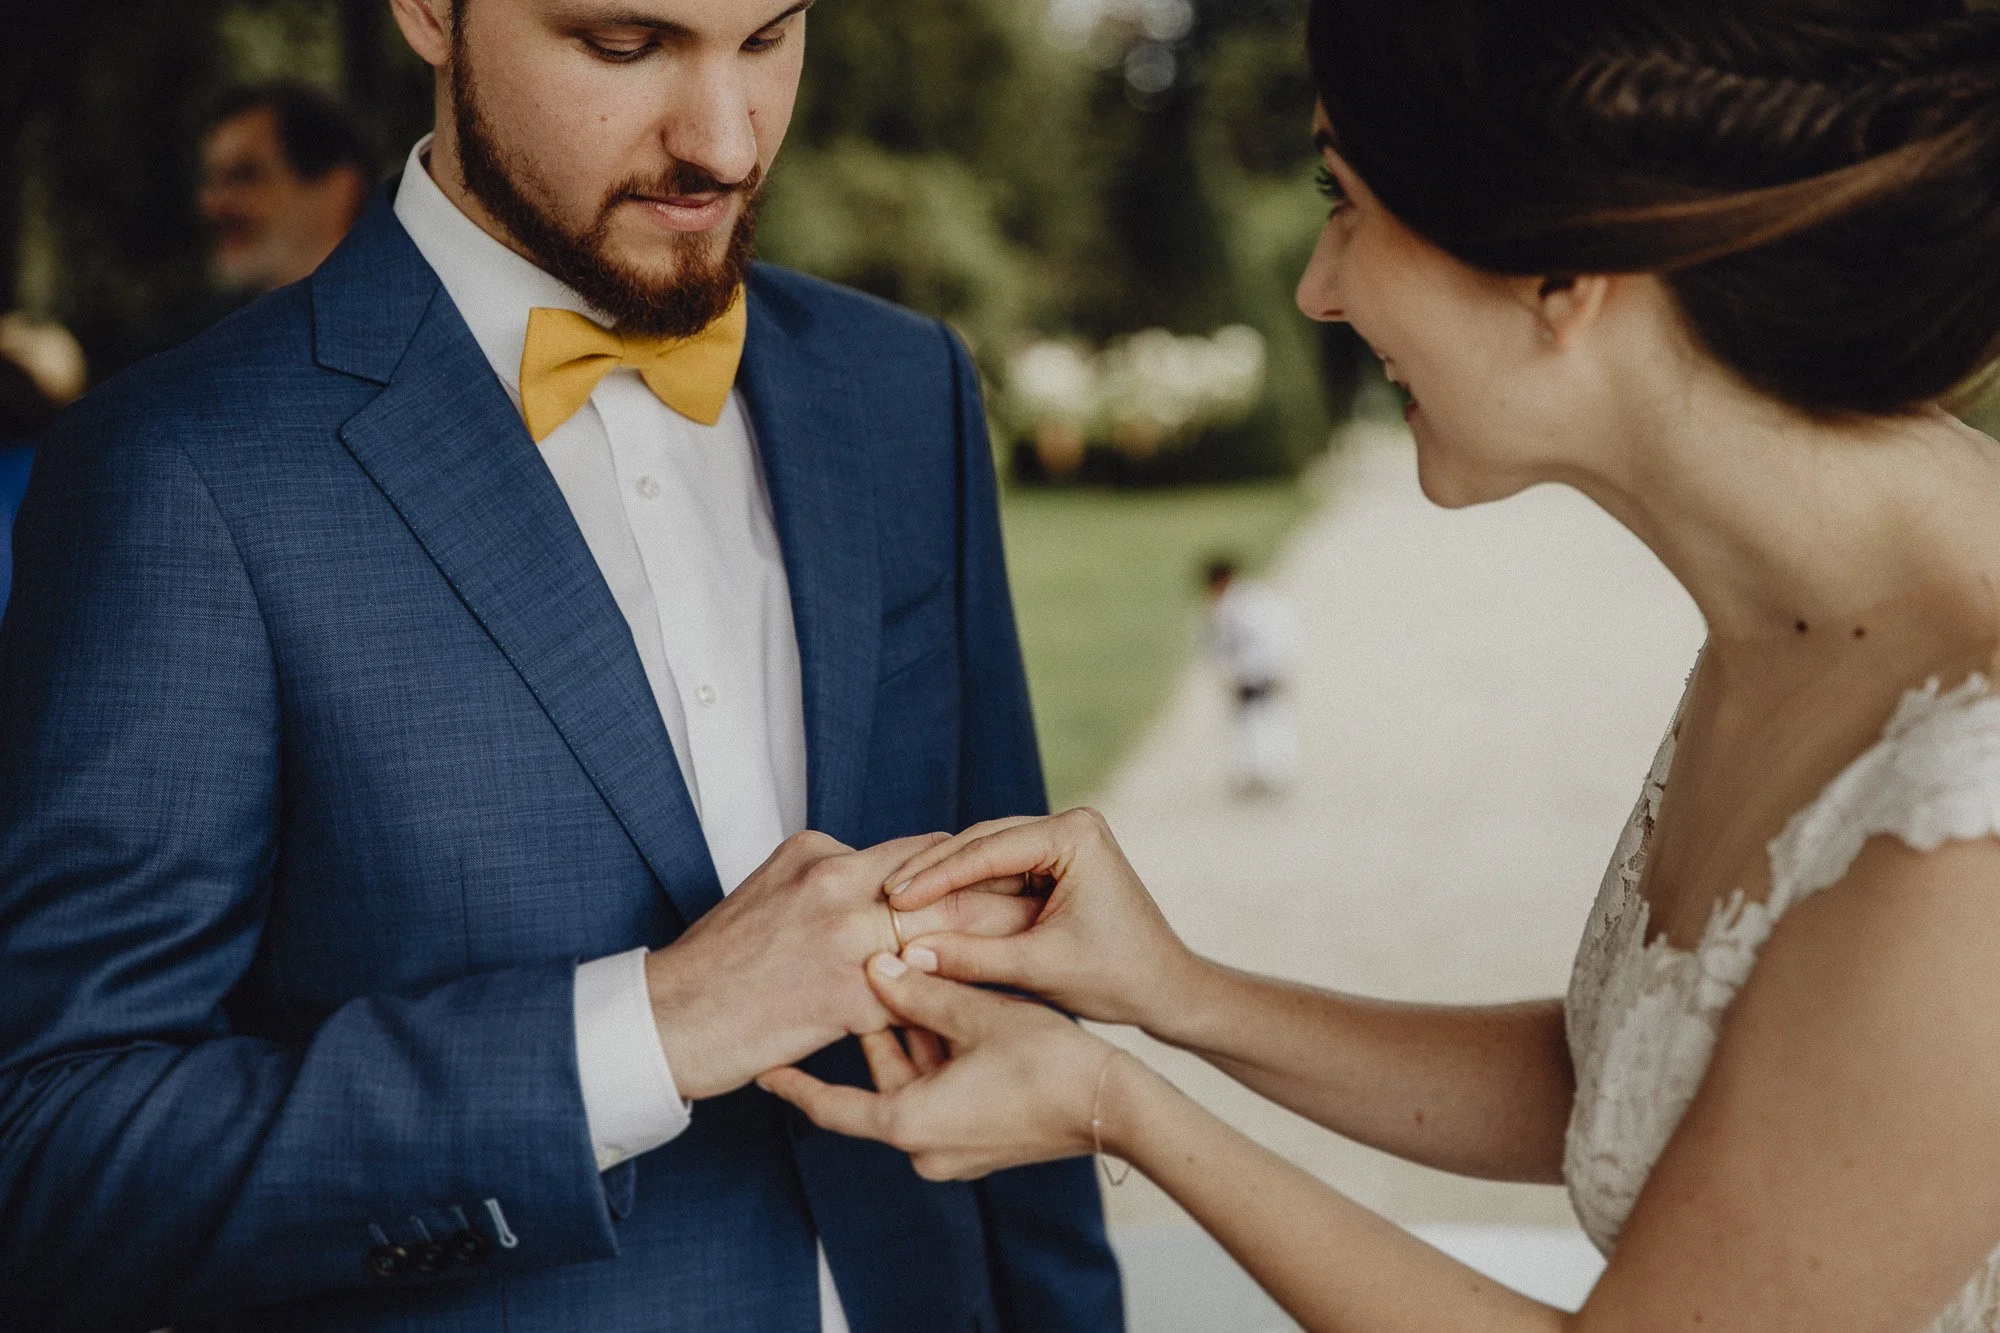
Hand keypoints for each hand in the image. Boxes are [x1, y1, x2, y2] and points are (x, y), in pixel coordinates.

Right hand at [646, 832, 1040, 1100]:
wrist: (671, 1018)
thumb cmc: (719, 959)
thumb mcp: (771, 887)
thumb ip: (830, 876)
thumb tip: (877, 872)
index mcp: (821, 854)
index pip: (921, 851)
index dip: (972, 866)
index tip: (1016, 878)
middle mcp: (836, 885)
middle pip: (944, 887)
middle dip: (1000, 899)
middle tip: (1050, 910)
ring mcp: (841, 940)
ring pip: (939, 938)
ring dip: (989, 950)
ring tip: (1039, 960)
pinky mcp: (845, 997)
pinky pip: (916, 997)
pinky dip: (952, 1005)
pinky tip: (989, 1016)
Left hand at [758, 953, 1121, 1180]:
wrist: (1114, 1107)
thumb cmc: (1048, 1064)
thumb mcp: (977, 1016)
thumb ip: (919, 993)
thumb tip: (876, 967)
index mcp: (910, 1125)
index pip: (831, 1107)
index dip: (792, 1084)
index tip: (759, 1068)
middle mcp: (925, 1147)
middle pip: (880, 1081)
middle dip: (872, 1029)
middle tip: (852, 980)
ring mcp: (955, 1148)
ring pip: (914, 1082)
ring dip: (911, 1036)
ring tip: (903, 978)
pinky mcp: (981, 1139)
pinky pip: (942, 1094)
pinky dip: (938, 1055)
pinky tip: (946, 1006)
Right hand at [882, 808, 1195, 1027]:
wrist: (1167, 991)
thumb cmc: (1118, 979)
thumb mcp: (1039, 969)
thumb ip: (972, 958)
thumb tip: (905, 954)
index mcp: (1075, 834)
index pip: (989, 849)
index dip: (936, 874)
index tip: (893, 897)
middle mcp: (1070, 825)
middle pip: (982, 842)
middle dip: (932, 870)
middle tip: (883, 893)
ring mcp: (1063, 840)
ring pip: (986, 855)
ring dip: (943, 878)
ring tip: (895, 899)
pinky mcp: (1056, 862)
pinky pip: (999, 872)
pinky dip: (965, 890)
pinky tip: (926, 905)